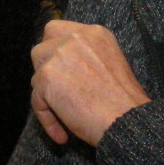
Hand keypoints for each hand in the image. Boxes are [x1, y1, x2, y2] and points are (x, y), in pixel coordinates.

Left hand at [30, 20, 149, 146]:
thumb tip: (61, 68)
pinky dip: (47, 119)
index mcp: (95, 33)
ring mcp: (60, 55)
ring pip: (37, 73)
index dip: (54, 50)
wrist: (127, 121)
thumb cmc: (123, 103)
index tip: (59, 69)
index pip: (58, 31)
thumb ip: (86, 59)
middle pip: (42, 47)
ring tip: (63, 114)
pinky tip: (61, 133)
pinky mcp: (47, 76)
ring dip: (46, 95)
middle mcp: (76, 38)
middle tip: (55, 90)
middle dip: (44, 69)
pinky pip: (37, 99)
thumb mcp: (110, 64)